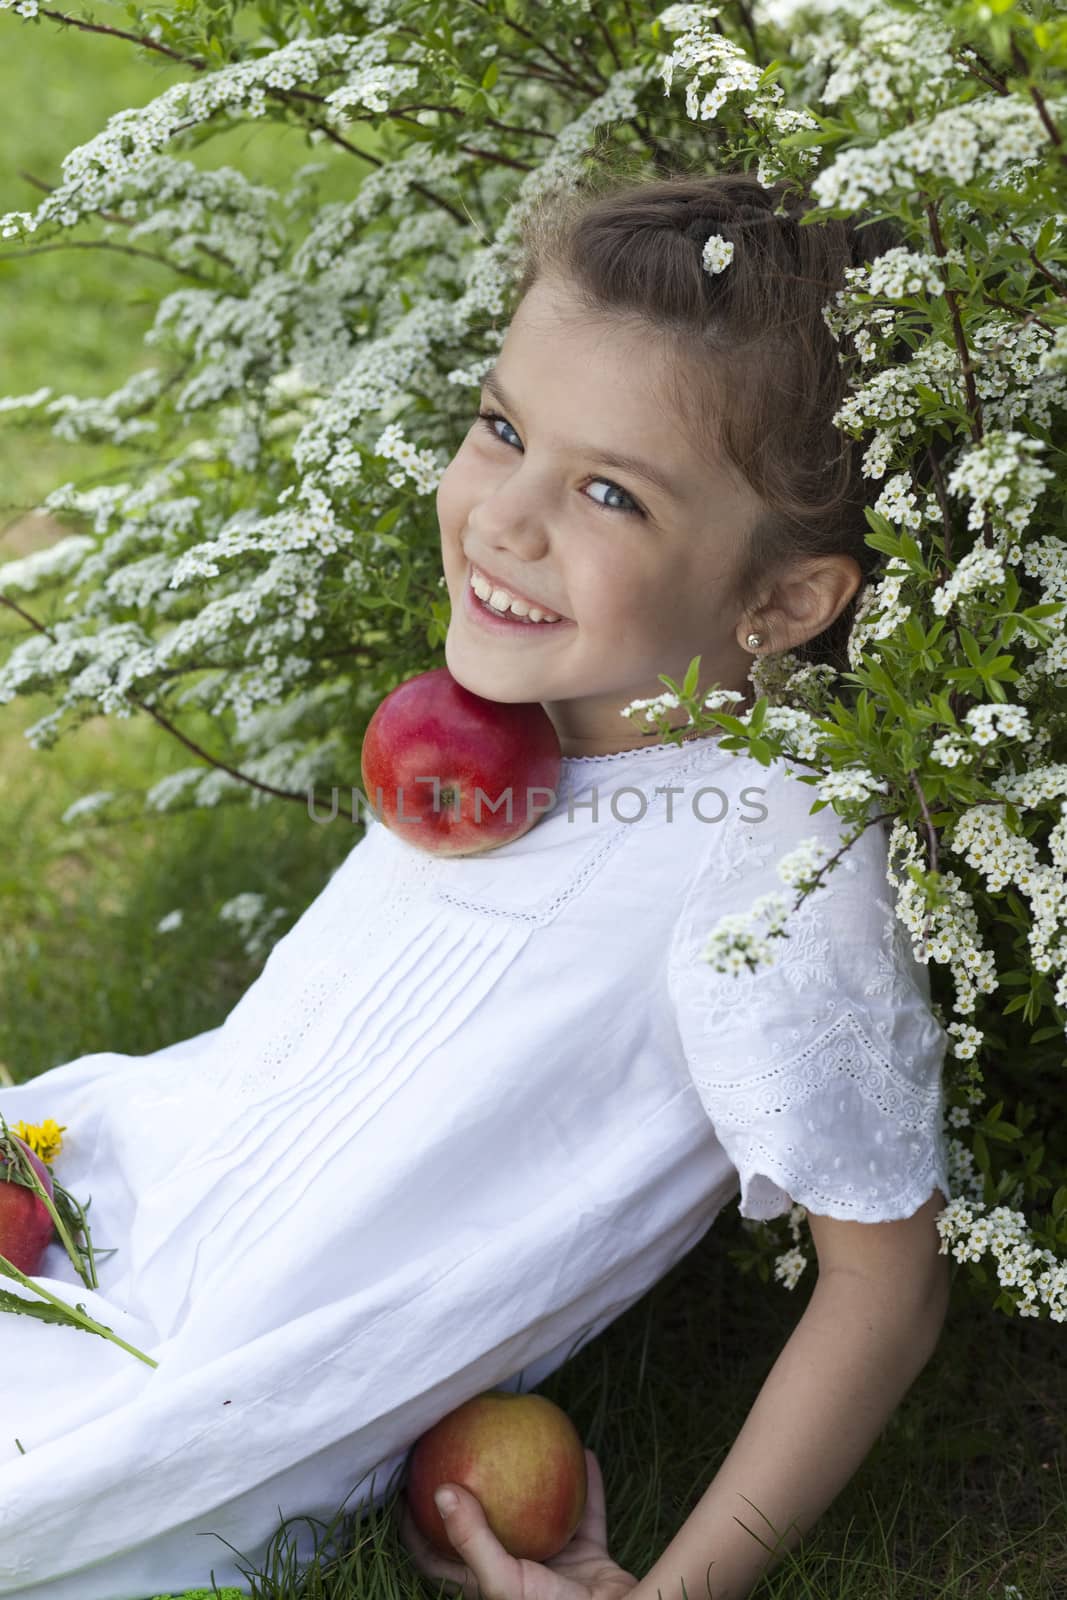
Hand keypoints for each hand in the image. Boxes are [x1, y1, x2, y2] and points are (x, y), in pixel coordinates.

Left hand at [396, 1447, 638, 1599]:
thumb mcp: (504, 1582)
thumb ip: (473, 1539)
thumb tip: (439, 1490)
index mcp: (484, 1583)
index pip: (435, 1554)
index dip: (415, 1522)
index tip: (405, 1481)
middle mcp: (515, 1571)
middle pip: (487, 1524)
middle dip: (477, 1489)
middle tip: (466, 1444)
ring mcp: (552, 1566)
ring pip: (539, 1515)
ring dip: (535, 1482)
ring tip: (527, 1441)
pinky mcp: (588, 1560)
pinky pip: (587, 1514)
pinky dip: (587, 1486)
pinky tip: (584, 1453)